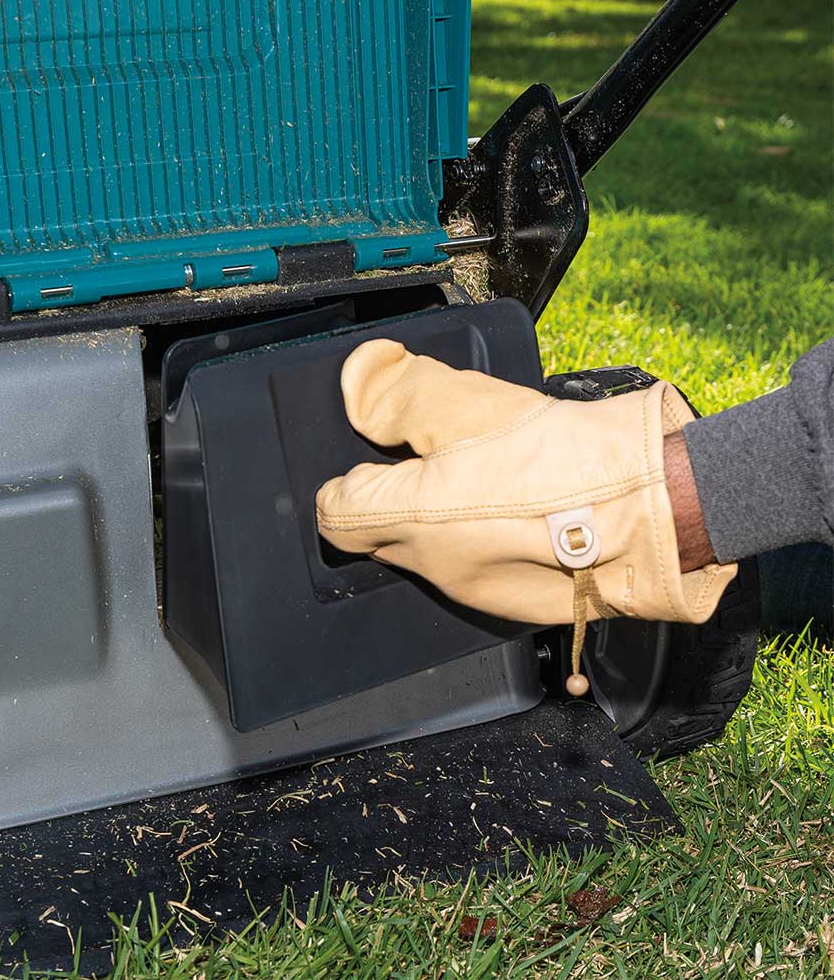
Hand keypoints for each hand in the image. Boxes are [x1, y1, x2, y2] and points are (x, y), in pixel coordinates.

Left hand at [316, 340, 735, 630]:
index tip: (370, 466)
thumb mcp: (471, 401)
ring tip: (485, 488)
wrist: (652, 511)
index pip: (334, 517)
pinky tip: (514, 521)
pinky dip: (477, 550)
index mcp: (412, 517)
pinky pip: (471, 576)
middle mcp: (432, 567)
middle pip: (376, 541)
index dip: (344, 486)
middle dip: (389, 506)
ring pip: (424, 559)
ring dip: (434, 529)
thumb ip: (400, 390)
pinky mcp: (510, 609)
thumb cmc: (563, 457)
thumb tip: (359, 377)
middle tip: (435, 466)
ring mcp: (472, 595)